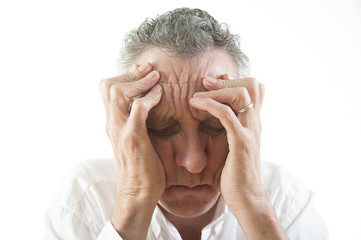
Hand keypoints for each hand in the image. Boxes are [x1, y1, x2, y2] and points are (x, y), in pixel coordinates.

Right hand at [99, 62, 164, 238]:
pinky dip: (149, 97)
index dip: (124, 75)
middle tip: (147, 69)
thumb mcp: (132, 141)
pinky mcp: (132, 138)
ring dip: (138, 81)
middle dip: (129, 73)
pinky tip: (160, 95)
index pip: (107, 89)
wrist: (136, 194)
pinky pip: (138, 108)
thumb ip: (134, 123)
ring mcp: (120, 130)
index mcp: (111, 123)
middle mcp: (111, 124)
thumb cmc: (140, 168)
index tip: (141, 70)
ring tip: (155, 77)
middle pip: (107, 85)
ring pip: (117, 92)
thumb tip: (144, 107)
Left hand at [190, 75, 264, 208]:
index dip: (236, 80)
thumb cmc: (237, 176)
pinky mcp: (240, 142)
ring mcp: (250, 132)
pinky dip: (210, 104)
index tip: (215, 83)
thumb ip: (232, 132)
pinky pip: (226, 114)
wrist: (248, 200)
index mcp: (254, 124)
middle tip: (204, 82)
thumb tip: (219, 122)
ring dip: (216, 90)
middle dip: (225, 80)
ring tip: (195, 95)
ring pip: (240, 94)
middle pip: (251, 84)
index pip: (255, 89)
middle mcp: (255, 123)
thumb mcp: (236, 149)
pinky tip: (196, 105)